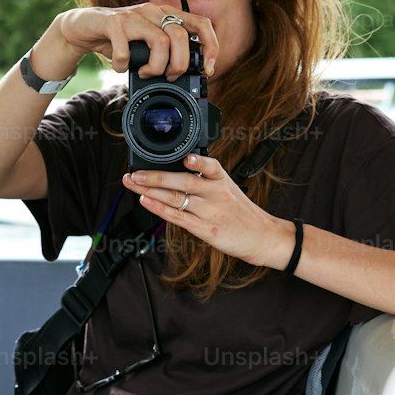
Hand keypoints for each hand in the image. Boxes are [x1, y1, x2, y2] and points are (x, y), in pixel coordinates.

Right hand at [50, 5, 217, 80]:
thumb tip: (181, 77)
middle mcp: (154, 11)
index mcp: (167, 15)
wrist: (83, 27)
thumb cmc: (119, 39)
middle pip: (181, 37)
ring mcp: (133, 15)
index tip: (207, 70)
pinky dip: (123, 65)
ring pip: (160, 42)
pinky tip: (120, 67)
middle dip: (178, 65)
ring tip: (145, 73)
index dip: (210, 47)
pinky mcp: (113, 22)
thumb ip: (164, 54)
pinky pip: (125, 50)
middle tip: (168, 76)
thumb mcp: (146, 45)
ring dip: (155, 67)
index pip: (201, 24)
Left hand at [123, 152, 293, 268]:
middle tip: (135, 172)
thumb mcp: (228, 188)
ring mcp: (210, 212)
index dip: (198, 161)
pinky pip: (178, 217)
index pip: (210, 166)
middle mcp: (216, 194)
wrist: (261, 236)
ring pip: (176, 198)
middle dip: (156, 176)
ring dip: (151, 190)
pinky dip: (160, 208)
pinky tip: (147, 201)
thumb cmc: (241, 212)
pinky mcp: (205, 229)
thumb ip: (205, 179)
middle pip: (184, 181)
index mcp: (222, 180)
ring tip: (133, 183)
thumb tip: (176, 171)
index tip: (186, 157)